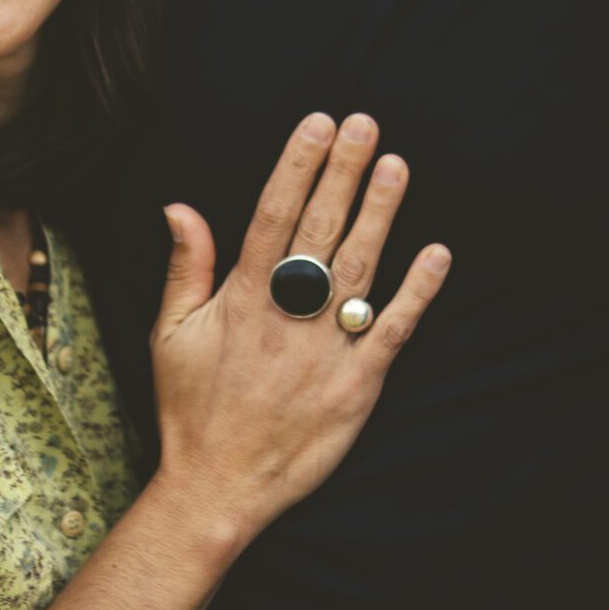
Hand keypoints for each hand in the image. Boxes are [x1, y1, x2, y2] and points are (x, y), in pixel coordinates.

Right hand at [147, 113, 451, 543]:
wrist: (218, 487)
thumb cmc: (191, 408)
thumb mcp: (170, 334)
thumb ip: (185, 267)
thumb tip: (179, 206)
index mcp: (242, 298)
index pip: (272, 215)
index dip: (297, 166)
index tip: (317, 123)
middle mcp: (286, 315)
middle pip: (320, 229)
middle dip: (342, 172)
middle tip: (365, 122)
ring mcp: (324, 348)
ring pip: (359, 268)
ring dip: (380, 214)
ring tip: (396, 165)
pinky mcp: (357, 384)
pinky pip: (392, 330)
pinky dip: (416, 292)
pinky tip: (437, 253)